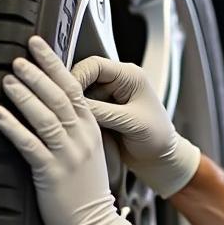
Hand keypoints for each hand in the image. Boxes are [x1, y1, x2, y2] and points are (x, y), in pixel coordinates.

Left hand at [0, 36, 147, 224]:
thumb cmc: (86, 195)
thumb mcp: (88, 156)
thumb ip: (74, 131)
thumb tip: (51, 108)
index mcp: (92, 132)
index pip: (74, 89)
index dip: (55, 65)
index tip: (38, 46)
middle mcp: (82, 140)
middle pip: (60, 98)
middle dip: (38, 74)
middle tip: (17, 58)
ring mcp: (69, 156)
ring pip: (46, 117)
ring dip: (24, 95)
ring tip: (6, 79)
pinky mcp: (53, 173)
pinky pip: (30, 144)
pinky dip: (13, 126)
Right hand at [70, 55, 201, 198]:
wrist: (160, 159)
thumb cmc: (157, 138)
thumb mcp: (131, 122)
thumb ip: (102, 111)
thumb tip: (74, 104)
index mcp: (129, 76)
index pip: (94, 65)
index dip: (77, 76)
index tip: (67, 94)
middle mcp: (116, 83)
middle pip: (83, 78)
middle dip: (72, 93)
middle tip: (63, 110)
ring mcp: (107, 98)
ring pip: (80, 95)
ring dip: (74, 107)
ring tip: (70, 121)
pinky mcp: (101, 112)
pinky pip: (82, 109)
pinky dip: (77, 117)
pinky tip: (76, 127)